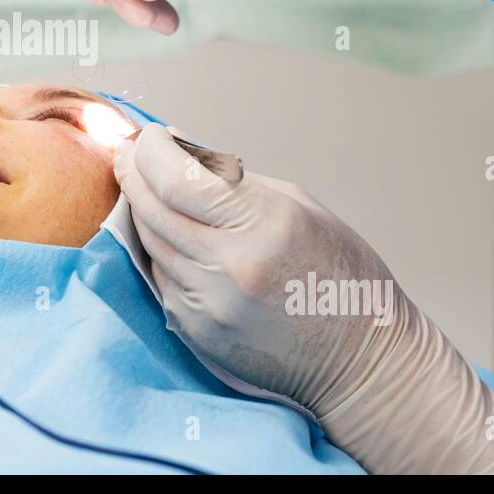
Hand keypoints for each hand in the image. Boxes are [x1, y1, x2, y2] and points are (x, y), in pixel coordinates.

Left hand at [113, 124, 493, 473]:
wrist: (362, 357)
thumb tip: (177, 150)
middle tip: (131, 157)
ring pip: (152, 244)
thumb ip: (233, 181)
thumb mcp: (298, 206)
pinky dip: (162, 255)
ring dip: (143, 213)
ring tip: (147, 190)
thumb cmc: (340, 274)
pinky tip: (174, 240)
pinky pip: (162, 281)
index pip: (179, 177)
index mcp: (265, 222)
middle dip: (135, 175)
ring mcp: (211, 304)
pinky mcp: (198, 332)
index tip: (149, 137)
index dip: (152, 150)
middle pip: (154, 209)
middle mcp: (232, 264)